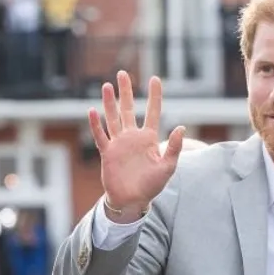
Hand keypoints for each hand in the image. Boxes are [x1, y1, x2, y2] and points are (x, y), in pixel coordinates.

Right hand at [87, 71, 185, 218]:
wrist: (133, 201)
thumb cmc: (152, 185)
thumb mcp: (168, 167)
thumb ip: (174, 147)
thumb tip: (181, 127)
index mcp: (149, 138)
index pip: (153, 111)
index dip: (154, 96)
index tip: (155, 79)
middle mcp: (133, 137)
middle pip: (128, 109)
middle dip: (126, 91)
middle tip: (122, 73)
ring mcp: (119, 144)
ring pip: (113, 118)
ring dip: (109, 103)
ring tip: (107, 86)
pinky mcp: (107, 153)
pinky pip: (100, 136)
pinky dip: (96, 125)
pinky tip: (92, 111)